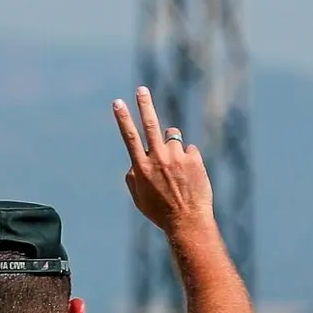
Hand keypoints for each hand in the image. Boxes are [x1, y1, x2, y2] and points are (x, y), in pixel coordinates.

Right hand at [112, 86, 214, 234]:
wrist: (188, 222)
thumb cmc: (160, 212)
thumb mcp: (139, 199)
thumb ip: (133, 177)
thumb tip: (134, 161)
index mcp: (141, 168)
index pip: (130, 137)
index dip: (123, 118)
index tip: (118, 102)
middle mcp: (158, 158)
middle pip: (150, 124)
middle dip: (144, 104)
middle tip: (142, 90)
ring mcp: (177, 158)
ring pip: (173, 138)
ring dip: (172, 147)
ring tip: (176, 169)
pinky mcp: (194, 159)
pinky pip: (189, 151)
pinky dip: (188, 160)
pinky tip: (189, 177)